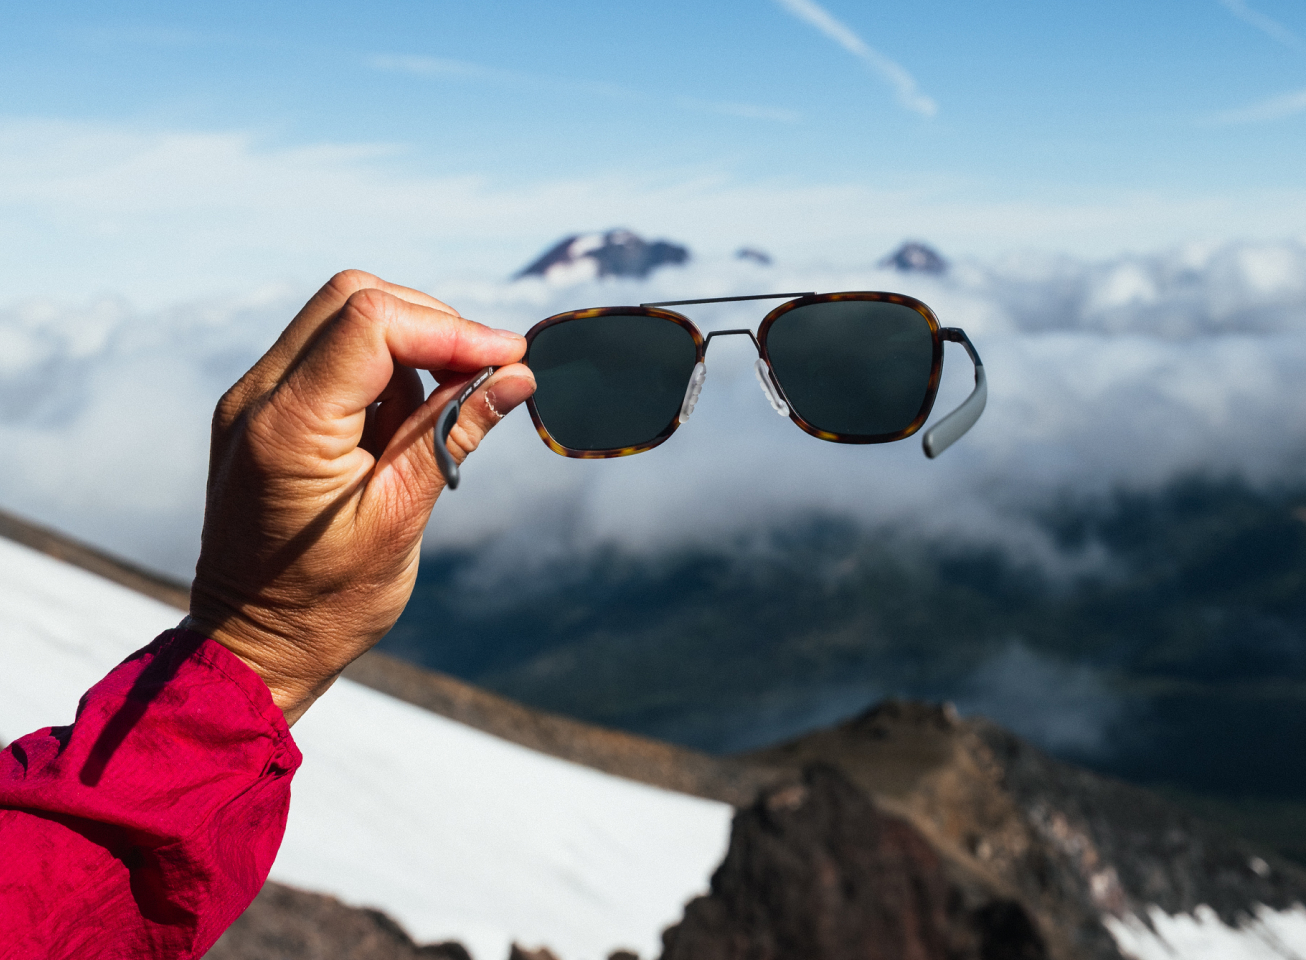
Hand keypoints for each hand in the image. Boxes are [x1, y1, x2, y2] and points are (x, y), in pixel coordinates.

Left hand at [187, 271, 535, 723]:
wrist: (254, 644)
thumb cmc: (327, 602)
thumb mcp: (403, 517)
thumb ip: (454, 433)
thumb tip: (517, 377)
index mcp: (287, 429)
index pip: (372, 323)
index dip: (451, 329)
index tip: (509, 359)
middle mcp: (257, 398)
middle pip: (353, 297)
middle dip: (433, 324)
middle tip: (489, 371)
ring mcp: (254, 399)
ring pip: (343, 316)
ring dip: (410, 344)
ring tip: (444, 409)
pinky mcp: (265, 409)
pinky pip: (331, 352)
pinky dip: (383, 366)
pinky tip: (407, 420)